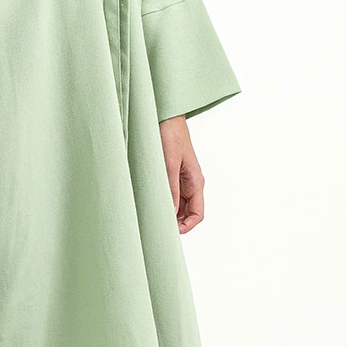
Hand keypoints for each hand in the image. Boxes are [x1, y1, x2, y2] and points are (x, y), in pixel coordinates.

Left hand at [158, 115, 204, 233]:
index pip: (197, 214)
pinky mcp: (172, 173)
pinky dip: (161, 200)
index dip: (185, 227)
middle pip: (186, 213)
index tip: (168, 231)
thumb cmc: (170, 134)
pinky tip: (148, 200)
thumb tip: (169, 213)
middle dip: (174, 221)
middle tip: (154, 225)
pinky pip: (169, 194)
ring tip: (149, 213)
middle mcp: (191, 183)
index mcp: (196, 181)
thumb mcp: (168, 163)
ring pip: (177, 205)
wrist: (164, 115)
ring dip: (167, 211)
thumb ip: (170, 188)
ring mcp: (182, 179)